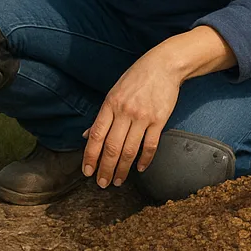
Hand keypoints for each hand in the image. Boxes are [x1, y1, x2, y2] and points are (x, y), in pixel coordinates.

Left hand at [82, 47, 182, 187]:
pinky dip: (144, 159)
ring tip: (117, 181)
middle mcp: (124, 112)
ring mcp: (142, 117)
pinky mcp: (159, 120)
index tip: (87, 171)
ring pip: (129, 150)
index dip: (90, 156)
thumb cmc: (136, 78)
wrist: (164, 66)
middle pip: (112, 147)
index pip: (96, 135)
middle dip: (105, 168)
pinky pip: (150, 145)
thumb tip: (88, 135)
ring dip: (122, 169)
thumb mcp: (113, 92)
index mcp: (110, 104)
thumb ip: (102, 115)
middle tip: (102, 184)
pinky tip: (139, 169)